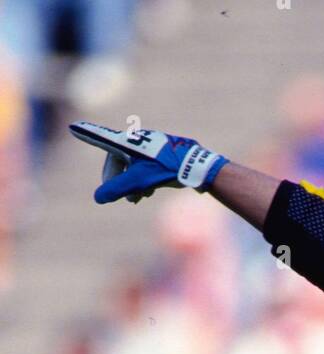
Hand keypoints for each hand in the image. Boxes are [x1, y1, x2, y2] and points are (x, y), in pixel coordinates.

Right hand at [69, 121, 227, 203]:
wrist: (192, 165)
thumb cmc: (164, 169)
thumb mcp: (138, 181)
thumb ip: (117, 189)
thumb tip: (98, 198)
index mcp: (126, 143)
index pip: (101, 138)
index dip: (87, 134)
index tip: (72, 126)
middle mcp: (134, 142)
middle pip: (116, 162)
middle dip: (117, 181)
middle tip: (121, 197)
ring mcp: (146, 148)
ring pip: (130, 168)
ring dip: (130, 185)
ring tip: (136, 199)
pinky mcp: (157, 156)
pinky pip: (142, 169)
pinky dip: (141, 182)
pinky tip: (147, 194)